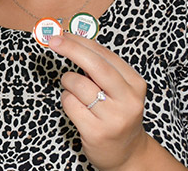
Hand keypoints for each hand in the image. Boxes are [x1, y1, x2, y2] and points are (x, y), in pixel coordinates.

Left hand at [49, 33, 147, 170]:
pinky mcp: (96, 131)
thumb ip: (101, 69)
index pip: (105, 55)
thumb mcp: (119, 90)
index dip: (81, 41)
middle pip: (95, 65)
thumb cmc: (116, 114)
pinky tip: (77, 109)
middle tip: (53, 40)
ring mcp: (113, 117)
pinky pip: (69, 104)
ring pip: (77, 84)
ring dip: (68, 83)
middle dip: (71, 49)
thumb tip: (70, 40)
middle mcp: (128, 100)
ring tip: (76, 93)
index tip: (63, 33)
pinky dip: (67, 101)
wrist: (127, 153)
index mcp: (135, 84)